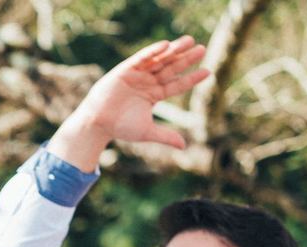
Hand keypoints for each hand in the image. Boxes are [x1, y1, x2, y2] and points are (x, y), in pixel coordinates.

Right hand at [69, 36, 209, 149]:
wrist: (97, 123)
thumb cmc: (120, 127)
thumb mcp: (146, 131)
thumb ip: (165, 135)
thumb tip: (183, 146)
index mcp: (154, 95)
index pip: (177, 85)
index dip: (191, 79)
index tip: (208, 72)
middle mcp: (148, 82)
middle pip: (171, 69)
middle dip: (185, 60)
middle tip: (201, 49)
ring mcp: (138, 75)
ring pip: (159, 60)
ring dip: (174, 51)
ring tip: (189, 41)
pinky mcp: (126, 70)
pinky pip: (141, 58)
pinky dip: (152, 51)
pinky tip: (166, 45)